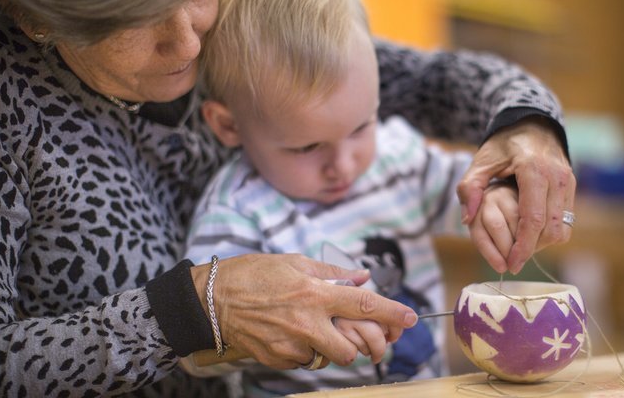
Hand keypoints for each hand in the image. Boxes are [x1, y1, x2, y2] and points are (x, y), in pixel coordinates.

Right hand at [191, 254, 417, 368]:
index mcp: (314, 293)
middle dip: (359, 345)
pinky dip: (306, 352)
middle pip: (351, 348)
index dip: (391, 312)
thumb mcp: (294, 261)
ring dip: (331, 348)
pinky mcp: (277, 359)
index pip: (363, 304)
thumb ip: (331, 273)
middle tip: (353, 333)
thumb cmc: (253, 274)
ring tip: (315, 330)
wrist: (212, 299)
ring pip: (329, 359)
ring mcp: (291, 344)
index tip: (411, 318)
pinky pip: (304, 362)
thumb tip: (362, 278)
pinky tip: (292, 334)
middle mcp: (306, 322)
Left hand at [457, 117, 575, 273]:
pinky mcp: (572, 187)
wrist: (532, 124)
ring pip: (562, 227)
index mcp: (534, 170)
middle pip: (550, 228)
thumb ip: (470, 187)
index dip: (523, 246)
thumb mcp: (481, 161)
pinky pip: (566, 220)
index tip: (511, 264)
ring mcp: (568, 182)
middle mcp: (557, 177)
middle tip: (513, 261)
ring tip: (520, 247)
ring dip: (542, 242)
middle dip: (532, 249)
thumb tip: (467, 219)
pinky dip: (550, 231)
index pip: (533, 219)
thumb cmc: (503, 145)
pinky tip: (531, 232)